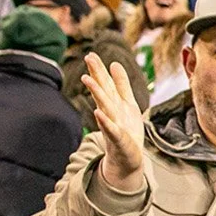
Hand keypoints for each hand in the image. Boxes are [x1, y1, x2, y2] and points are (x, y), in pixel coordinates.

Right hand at [83, 57, 147, 192]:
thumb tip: (115, 64)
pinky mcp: (118, 140)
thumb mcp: (128, 105)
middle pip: (104, 91)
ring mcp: (113, 126)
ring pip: (104, 107)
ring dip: (97, 93)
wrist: (127, 160)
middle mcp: (111, 113)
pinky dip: (105, 121)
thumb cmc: (126, 131)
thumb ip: (122, 86)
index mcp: (115, 104)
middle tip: (88, 58)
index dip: (100, 70)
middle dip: (96, 75)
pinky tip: (98, 112)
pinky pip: (110, 129)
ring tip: (87, 79)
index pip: (106, 85)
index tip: (91, 54)